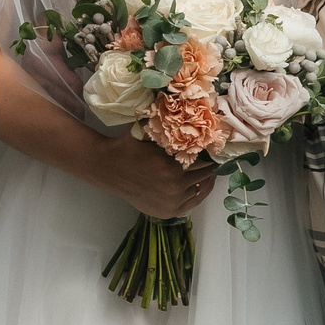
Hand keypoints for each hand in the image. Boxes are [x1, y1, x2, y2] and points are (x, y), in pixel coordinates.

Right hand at [93, 132, 216, 219]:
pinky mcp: (167, 211)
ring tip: (210, 173)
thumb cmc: (129, 147)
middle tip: (215, 160)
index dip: (208, 154)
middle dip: (208, 166)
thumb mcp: (149, 131)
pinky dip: (198, 194)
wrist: (108, 168)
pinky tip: (202, 186)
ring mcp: (171, 202)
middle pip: (202, 176)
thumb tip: (189, 113)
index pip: (201, 160)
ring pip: (198, 190)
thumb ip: (168, 126)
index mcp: (171, 167)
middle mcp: (174, 187)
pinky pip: (191, 204)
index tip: (214, 149)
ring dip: (205, 181)